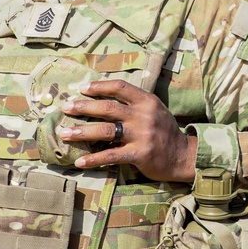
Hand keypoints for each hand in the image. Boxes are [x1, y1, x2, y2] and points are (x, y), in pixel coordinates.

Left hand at [59, 80, 196, 182]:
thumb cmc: (164, 131)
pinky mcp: (139, 154)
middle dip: (83, 107)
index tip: (81, 88)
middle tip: (66, 108)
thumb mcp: (154, 110)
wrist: (183, 155)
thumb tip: (103, 98)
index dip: (99, 86)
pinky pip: (111, 155)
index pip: (120, 87)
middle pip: (108, 107)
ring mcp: (142, 134)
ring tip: (64, 134)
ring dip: (82, 132)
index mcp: (147, 101)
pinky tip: (80, 161)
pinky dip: (93, 159)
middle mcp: (144, 115)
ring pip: (106, 131)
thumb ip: (134, 103)